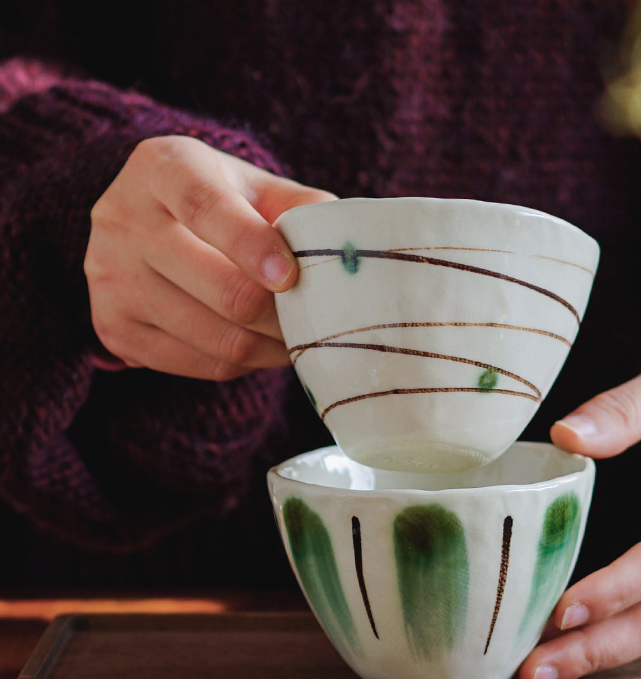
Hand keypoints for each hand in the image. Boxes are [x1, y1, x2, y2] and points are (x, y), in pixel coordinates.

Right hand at [85, 135, 334, 378]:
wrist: (144, 224)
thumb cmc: (219, 202)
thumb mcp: (255, 186)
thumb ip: (301, 208)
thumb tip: (346, 246)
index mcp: (162, 168)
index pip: (206, 207)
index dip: (253, 246)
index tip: (291, 277)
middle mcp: (122, 219)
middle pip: (219, 288)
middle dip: (281, 314)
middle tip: (317, 320)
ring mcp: (109, 279)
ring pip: (214, 337)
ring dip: (270, 348)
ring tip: (297, 338)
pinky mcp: (113, 329)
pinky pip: (198, 365)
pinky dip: (243, 365)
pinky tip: (261, 348)